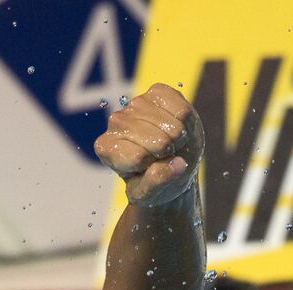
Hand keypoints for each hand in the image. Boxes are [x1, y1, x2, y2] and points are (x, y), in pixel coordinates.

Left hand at [94, 83, 203, 207]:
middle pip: (158, 141)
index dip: (153, 168)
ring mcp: (136, 104)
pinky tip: (176, 127)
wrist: (169, 165)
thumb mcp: (151, 194)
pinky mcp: (157, 92)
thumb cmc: (154, 183)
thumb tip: (178, 164)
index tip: (150, 170)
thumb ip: (158, 182)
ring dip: (178, 140)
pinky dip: (186, 124)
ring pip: (172, 126)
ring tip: (171, 144)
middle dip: (169, 154)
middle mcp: (116, 122)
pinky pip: (182, 110)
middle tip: (164, 157)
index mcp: (107, 149)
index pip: (138, 157)